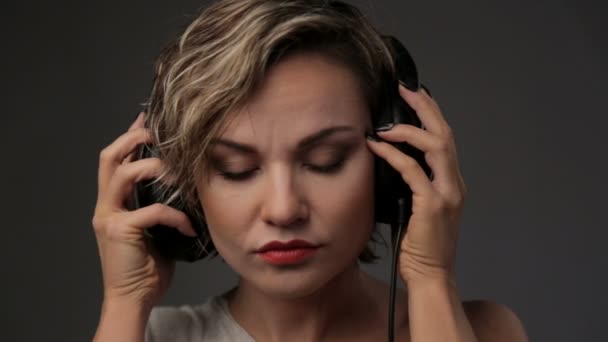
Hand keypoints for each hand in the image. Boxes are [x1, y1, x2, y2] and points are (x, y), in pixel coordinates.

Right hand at [92, 112, 196, 307]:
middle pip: (109, 157)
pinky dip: (175, 215)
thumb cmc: (148, 266)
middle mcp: (106, 206)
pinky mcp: (120, 232)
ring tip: (178, 174)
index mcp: (113, 203)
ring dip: (154, 168)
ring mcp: (109, 218)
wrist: (134, 298)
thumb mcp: (154, 229)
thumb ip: (158, 206)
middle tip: (157, 132)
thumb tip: (184, 186)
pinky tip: (189, 226)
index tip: (147, 118)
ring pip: (124, 175)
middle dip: (133, 138)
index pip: (116, 160)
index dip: (129, 135)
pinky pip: (151, 211)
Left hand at [366, 85, 466, 283]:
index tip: (415, 95)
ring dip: (409, 128)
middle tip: (404, 89)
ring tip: (386, 121)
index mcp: (451, 182)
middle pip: (445, 133)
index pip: (445, 139)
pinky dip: (394, 155)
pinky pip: (412, 171)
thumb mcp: (418, 208)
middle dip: (425, 107)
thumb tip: (388, 160)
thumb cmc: (420, 245)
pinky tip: (377, 147)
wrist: (431, 275)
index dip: (431, 113)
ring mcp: (446, 194)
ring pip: (436, 146)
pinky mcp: (432, 205)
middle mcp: (454, 184)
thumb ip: (412, 184)